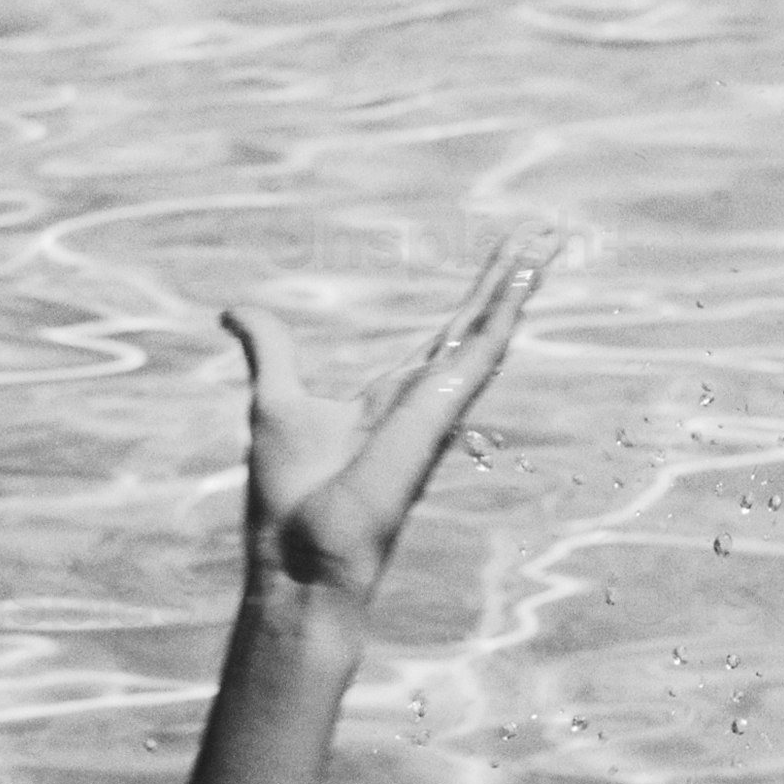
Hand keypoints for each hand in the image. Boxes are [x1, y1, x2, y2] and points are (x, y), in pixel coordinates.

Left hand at [222, 235, 547, 616]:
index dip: (477, 295)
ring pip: (489, 328)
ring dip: (521, 282)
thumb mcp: (274, 401)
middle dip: (511, 276)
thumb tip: (234, 311)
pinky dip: (506, 308)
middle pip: (477, 323)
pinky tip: (529, 272)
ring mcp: (438, 404)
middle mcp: (425, 399)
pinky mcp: (440, 409)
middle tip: (545, 230)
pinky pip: (482, 348)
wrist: (302, 553)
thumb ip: (268, 350)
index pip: (446, 334)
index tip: (507, 255)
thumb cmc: (288, 495)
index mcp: (394, 398)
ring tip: (550, 237)